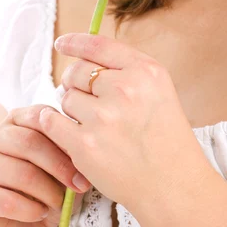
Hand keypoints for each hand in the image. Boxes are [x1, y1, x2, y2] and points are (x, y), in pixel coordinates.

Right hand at [0, 105, 88, 226]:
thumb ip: (65, 151)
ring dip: (48, 191)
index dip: (63, 135)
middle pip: (30, 142)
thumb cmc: (39, 189)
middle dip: (60, 165)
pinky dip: (31, 209)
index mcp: (14, 122)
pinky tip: (40, 212)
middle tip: (79, 183)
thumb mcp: (55, 166)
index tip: (84, 154)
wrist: (16, 226)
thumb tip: (84, 150)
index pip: (38, 115)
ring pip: (22, 173)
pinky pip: (8, 201)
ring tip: (60, 202)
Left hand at [39, 33, 212, 215]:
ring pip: (66, 98)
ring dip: (73, 108)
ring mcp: (104, 117)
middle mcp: (125, 88)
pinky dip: (54, 124)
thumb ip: (128, 70)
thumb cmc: (167, 138)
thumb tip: (86, 58)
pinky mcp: (85, 145)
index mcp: (146, 71)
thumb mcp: (160, 90)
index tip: (62, 43)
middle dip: (76, 82)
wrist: (173, 185)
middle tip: (87, 99)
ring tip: (95, 124)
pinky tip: (66, 130)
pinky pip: (52, 122)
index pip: (99, 45)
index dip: (75, 42)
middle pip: (78, 71)